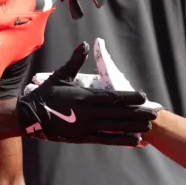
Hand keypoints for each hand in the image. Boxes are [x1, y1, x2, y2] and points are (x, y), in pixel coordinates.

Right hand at [17, 42, 155, 145]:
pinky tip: (133, 140)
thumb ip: (75, 61)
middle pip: (118, 113)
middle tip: (154, 114)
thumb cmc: (47, 93)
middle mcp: (88, 112)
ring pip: (114, 127)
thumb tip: (84, 44)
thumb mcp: (61, 75)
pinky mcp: (83, 138)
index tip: (143, 97)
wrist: (31, 116)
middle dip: (137, 113)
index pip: (112, 97)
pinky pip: (106, 139)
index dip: (129, 97)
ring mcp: (86, 127)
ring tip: (148, 127)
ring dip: (133, 127)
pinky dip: (121, 139)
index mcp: (85, 96)